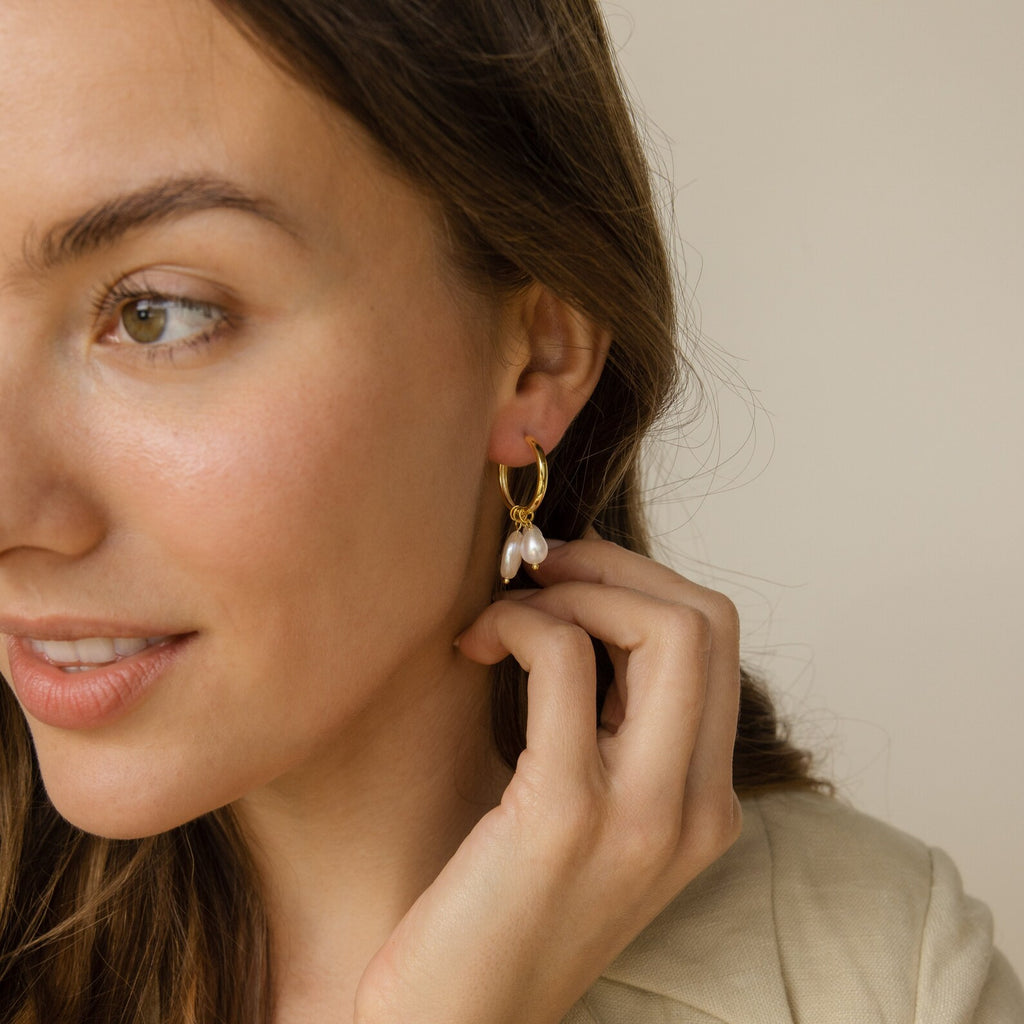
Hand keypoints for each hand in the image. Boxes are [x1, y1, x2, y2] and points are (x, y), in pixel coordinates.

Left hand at [355, 536, 741, 1023]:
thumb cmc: (499, 907)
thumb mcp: (584, 813)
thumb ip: (610, 727)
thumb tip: (585, 602)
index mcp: (705, 802)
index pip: (717, 640)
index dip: (639, 581)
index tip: (566, 576)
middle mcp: (696, 807)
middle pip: (706, 619)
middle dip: (613, 566)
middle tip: (538, 571)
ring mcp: (644, 814)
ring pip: (660, 625)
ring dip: (567, 589)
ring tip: (504, 616)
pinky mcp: (567, 814)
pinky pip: (564, 658)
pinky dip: (519, 623)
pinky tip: (473, 647)